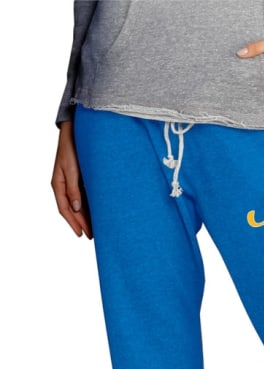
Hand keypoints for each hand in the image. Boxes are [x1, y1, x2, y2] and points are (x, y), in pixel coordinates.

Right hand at [51, 121, 92, 238]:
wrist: (77, 131)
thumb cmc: (72, 148)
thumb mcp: (71, 169)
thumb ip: (73, 189)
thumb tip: (76, 208)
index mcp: (58, 184)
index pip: (65, 209)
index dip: (73, 222)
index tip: (81, 234)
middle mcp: (65, 185)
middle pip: (72, 210)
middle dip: (81, 223)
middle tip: (92, 236)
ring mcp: (73, 182)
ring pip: (79, 204)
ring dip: (86, 216)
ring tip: (96, 229)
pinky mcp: (81, 179)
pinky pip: (85, 196)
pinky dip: (90, 206)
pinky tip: (98, 213)